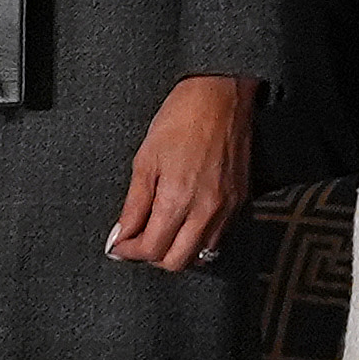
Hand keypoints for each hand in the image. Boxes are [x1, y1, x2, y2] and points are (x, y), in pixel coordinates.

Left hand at [106, 74, 250, 270]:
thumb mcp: (145, 159)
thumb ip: (133, 204)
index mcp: (178, 200)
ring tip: (160, 229)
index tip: (118, 246)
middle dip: (151, 256)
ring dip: (176, 250)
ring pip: (200, 255)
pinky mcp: (240, 202)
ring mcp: (226, 209)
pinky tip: (185, 222)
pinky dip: (198, 240)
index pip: (151, 249)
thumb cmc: (181, 119)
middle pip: (176, 262)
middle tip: (137, 240)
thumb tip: (120, 235)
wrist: (220, 96)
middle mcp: (206, 212)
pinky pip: (218, 238)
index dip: (129, 251)